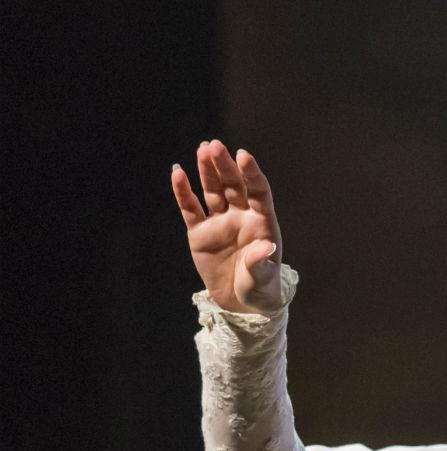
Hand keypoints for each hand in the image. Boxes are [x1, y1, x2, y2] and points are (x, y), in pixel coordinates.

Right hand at [171, 140, 286, 314]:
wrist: (240, 305)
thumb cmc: (260, 290)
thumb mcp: (262, 280)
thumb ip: (261, 263)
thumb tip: (265, 248)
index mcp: (262, 223)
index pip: (258, 192)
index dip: (251, 173)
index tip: (243, 155)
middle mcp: (241, 217)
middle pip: (233, 186)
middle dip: (224, 166)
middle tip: (215, 146)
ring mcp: (219, 223)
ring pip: (212, 191)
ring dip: (207, 171)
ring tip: (203, 148)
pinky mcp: (200, 233)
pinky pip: (190, 209)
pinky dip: (183, 192)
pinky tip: (178, 173)